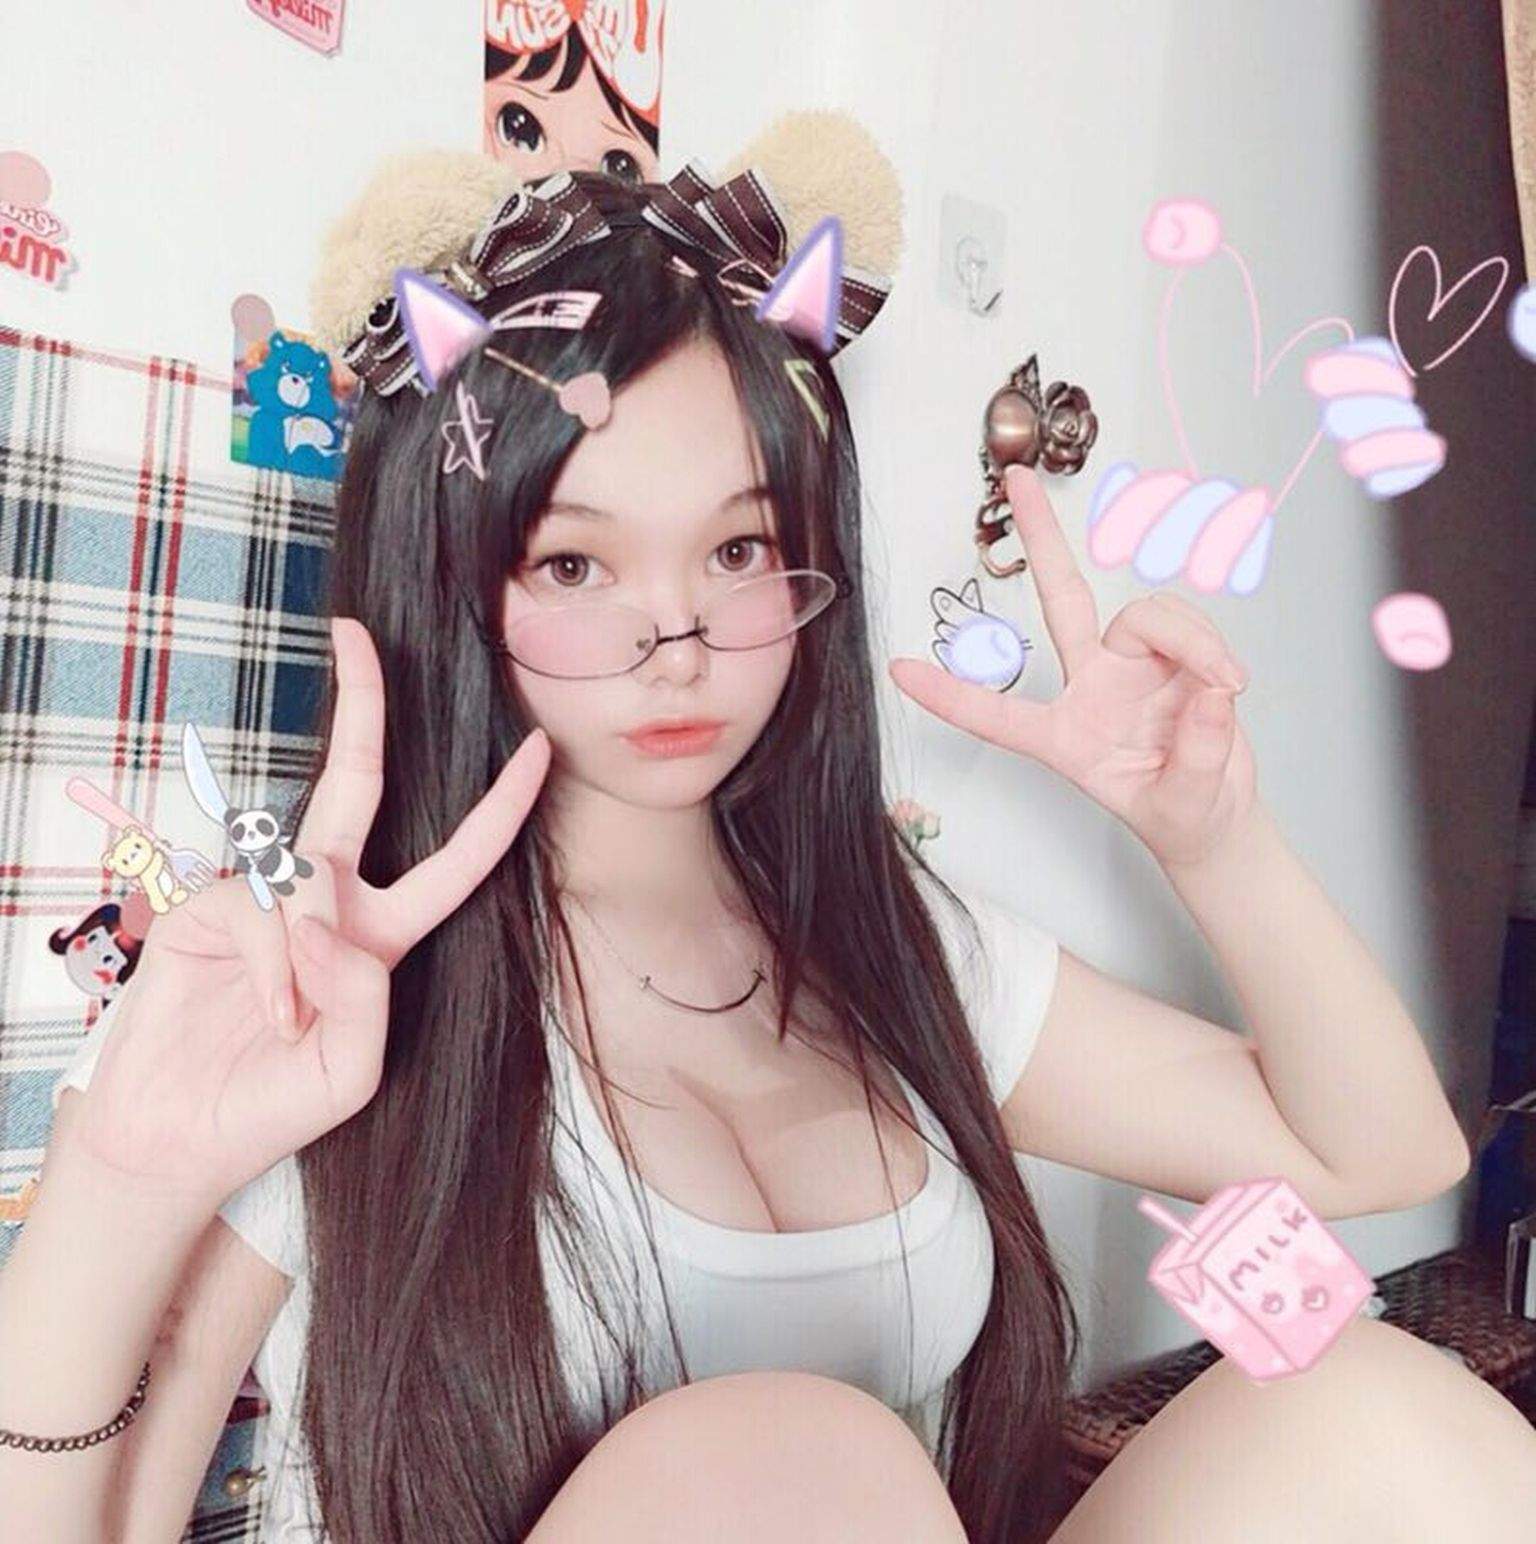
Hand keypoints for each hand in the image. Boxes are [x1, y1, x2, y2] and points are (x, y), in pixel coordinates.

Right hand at [66, 617, 550, 1203]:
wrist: (178, 1139)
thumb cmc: (273, 1105)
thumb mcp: (353, 1068)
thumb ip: (364, 996)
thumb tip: (327, 916)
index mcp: (382, 934)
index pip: (456, 861)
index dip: (501, 809)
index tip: (539, 749)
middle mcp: (327, 900)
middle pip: (359, 782)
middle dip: (364, 705)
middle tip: (358, 633)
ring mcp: (264, 895)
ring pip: (307, 873)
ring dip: (305, 956)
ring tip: (285, 1024)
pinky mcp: (206, 903)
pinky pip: (257, 913)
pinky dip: (268, 968)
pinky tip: (262, 1013)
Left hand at [889, 463, 1257, 869]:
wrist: (1218, 817)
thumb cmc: (1183, 816)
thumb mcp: (1184, 803)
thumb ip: (1197, 753)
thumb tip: (1209, 694)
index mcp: (1063, 738)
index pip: (998, 716)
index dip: (949, 696)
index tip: (899, 671)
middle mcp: (1090, 688)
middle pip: (1061, 600)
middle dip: (1042, 540)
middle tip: (1019, 481)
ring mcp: (1131, 665)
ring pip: (1148, 614)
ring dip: (1192, 641)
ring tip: (1225, 686)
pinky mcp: (1174, 655)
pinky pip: (1187, 625)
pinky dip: (1211, 647)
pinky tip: (1229, 682)